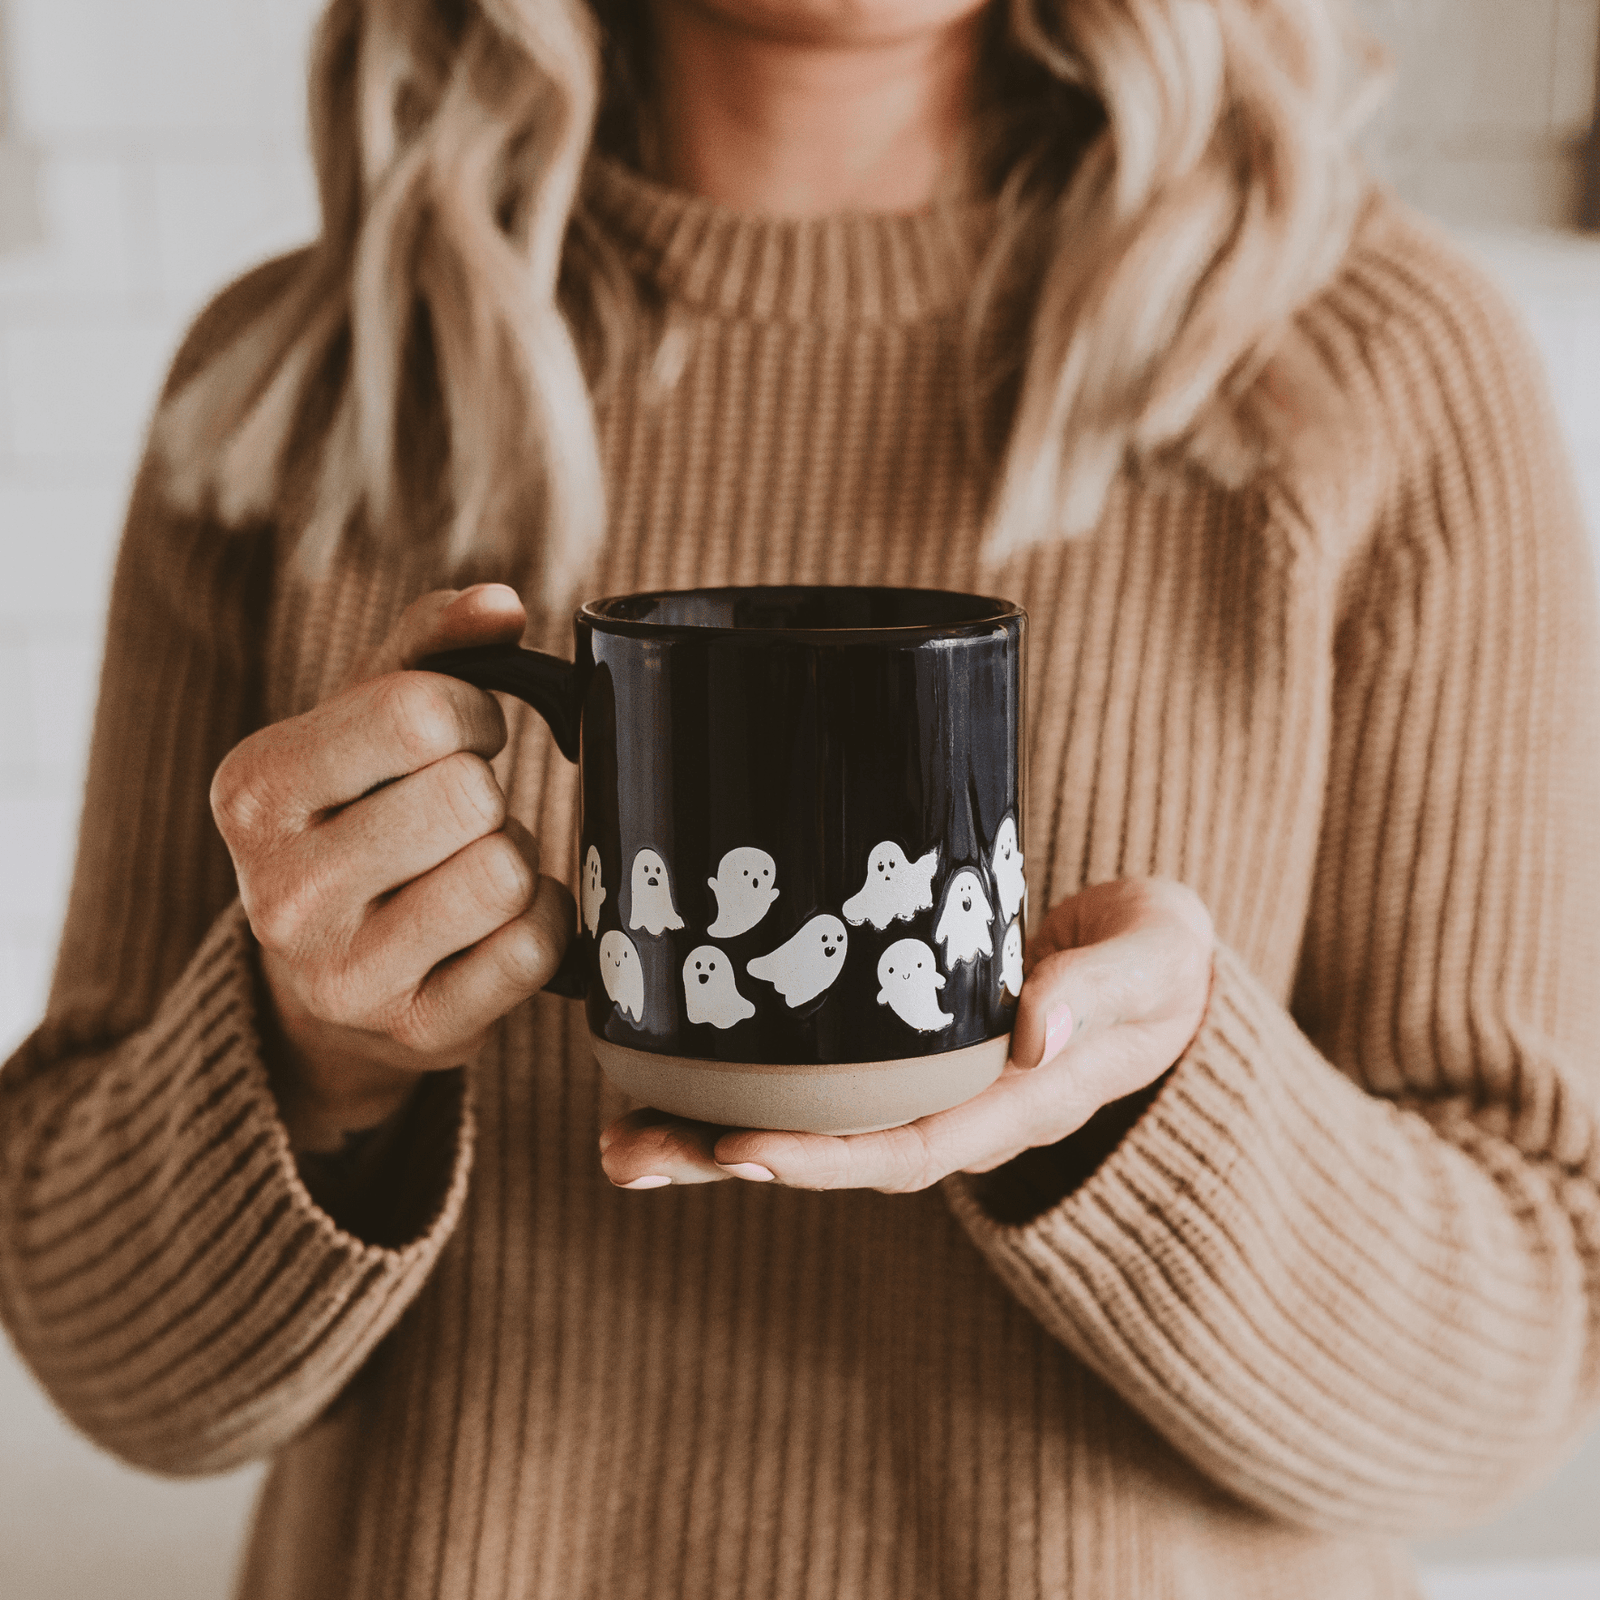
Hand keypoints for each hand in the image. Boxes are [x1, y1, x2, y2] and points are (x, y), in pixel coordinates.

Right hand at [211, 584, 576, 1151]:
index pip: (418, 712)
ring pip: (505, 871)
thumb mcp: (360, 725)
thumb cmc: (357, 823)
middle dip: (486, 794)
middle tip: (458, 816)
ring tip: (467, 869)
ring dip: (512, 857)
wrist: (325, 984)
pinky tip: (494, 926)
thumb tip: (500, 603)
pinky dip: (539, 922)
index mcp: (255, 791)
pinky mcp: (417, 1033)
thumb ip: (427, 647)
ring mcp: (346, 976)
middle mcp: (280, 893)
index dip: (470, 712)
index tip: (461, 734)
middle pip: (469, 795)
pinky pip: (535, 947)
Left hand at [598, 878, 1213, 1192]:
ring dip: (706, 1139)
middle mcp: (957, 1112)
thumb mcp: (1155, 960)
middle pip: (831, 1155)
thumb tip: (1035, 1032)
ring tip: (611, 1136)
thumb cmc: (1158, 963)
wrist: (1157, 969)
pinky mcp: (893, 1054)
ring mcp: (920, 1089)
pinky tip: (659, 1079)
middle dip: (728, 1161)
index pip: (910, 1148)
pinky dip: (734, 1090)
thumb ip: (1103, 990)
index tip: (738, 1151)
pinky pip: (810, 1086)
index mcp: (1016, 1101)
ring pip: (805, 1129)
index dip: (823, 1157)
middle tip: (626, 1154)